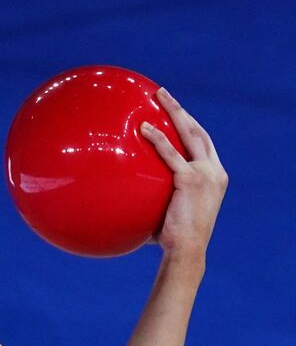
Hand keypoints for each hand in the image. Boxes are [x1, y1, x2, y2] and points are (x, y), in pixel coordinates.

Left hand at [140, 88, 227, 254]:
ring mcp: (205, 172)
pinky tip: (142, 127)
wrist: (187, 251)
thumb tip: (130, 197)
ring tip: (157, 96)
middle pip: (198, 131)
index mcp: (215, 177)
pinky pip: (170, 153)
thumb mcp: (171, 214)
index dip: (190, 127)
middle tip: (163, 95)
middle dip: (181, 111)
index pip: (203, 145)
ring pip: (189, 133)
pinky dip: (157, 138)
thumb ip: (159, 199)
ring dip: (174, 111)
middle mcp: (214, 171)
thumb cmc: (175, 241)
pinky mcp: (190, 178)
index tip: (176, 115)